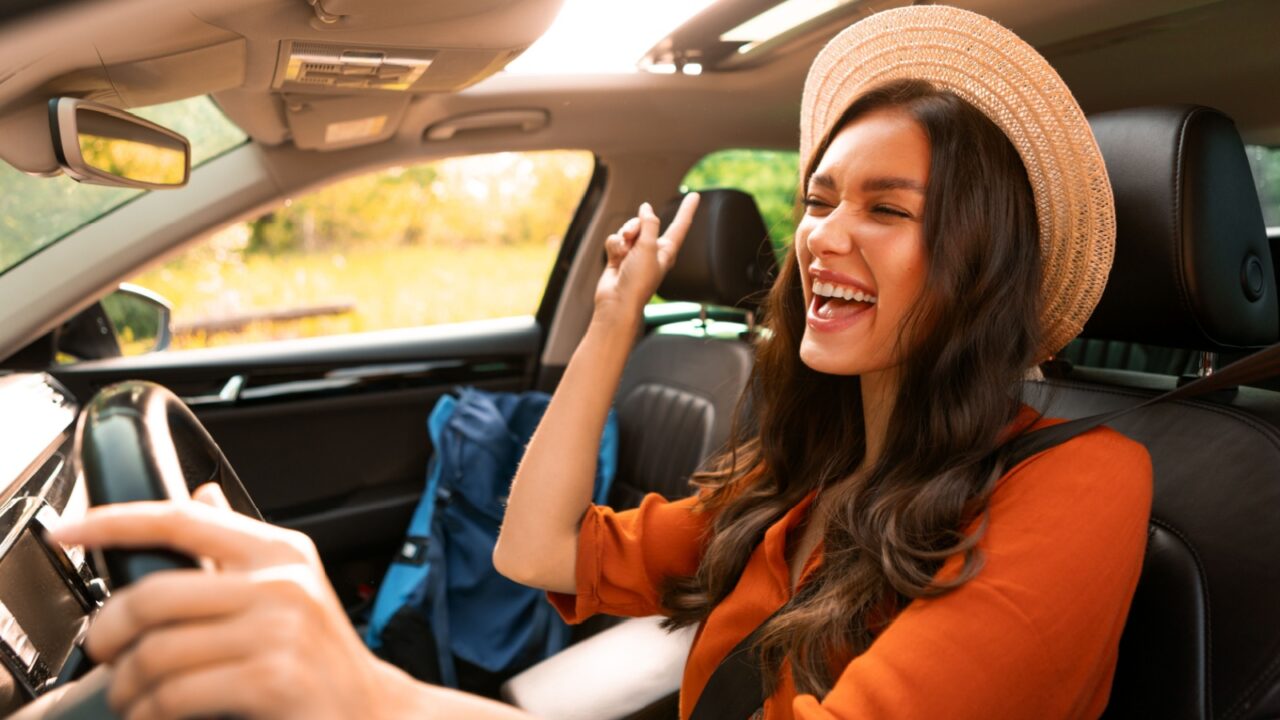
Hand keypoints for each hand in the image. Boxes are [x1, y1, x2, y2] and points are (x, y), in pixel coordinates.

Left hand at [49, 484, 399, 719]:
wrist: (373, 711)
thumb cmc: (323, 656)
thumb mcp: (289, 587)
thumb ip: (238, 546)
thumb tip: (202, 495)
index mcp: (278, 552)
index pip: (183, 519)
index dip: (116, 521)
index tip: (70, 532)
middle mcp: (281, 584)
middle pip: (154, 594)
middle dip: (109, 632)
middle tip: (104, 651)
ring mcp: (280, 631)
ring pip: (157, 652)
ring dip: (126, 685)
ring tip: (131, 694)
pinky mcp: (273, 680)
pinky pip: (177, 694)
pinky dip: (150, 711)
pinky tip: (155, 713)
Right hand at [594, 192, 699, 319]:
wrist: (617, 300)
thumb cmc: (638, 280)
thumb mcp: (648, 247)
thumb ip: (649, 223)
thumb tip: (646, 208)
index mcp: (667, 250)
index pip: (680, 225)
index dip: (687, 209)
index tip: (695, 195)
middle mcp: (652, 250)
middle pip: (646, 223)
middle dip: (635, 225)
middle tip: (632, 236)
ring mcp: (635, 253)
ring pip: (628, 229)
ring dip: (624, 236)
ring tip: (623, 251)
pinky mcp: (620, 256)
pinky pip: (616, 239)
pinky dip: (614, 245)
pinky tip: (615, 257)